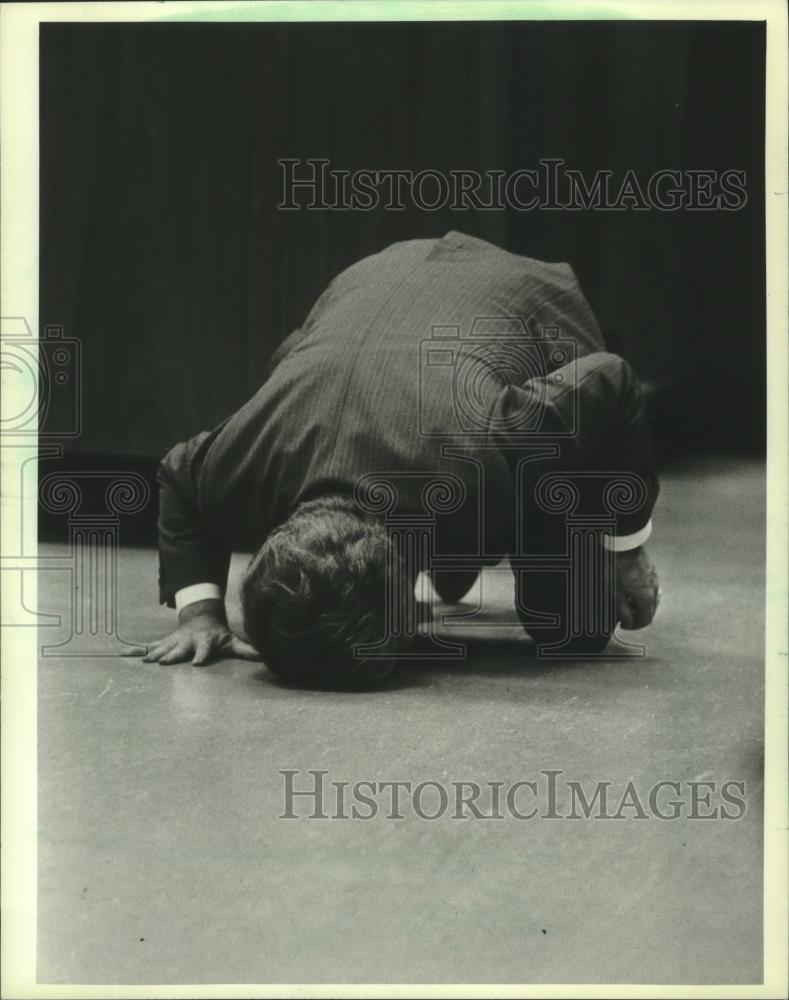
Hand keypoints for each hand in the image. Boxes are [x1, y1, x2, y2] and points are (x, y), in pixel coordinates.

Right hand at [125, 599, 260, 665]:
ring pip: (162, 648)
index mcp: (205, 642)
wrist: (201, 619)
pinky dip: (136, 650)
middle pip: (179, 649)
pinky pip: (148, 647)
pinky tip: (122, 654)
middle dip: (171, 656)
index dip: (202, 655)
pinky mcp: (164, 643)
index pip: (204, 649)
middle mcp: (187, 641)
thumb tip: (265, 656)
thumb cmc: (219, 635)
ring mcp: (174, 641)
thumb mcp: (232, 641)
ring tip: (142, 661)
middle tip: (162, 663)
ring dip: (152, 655)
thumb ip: (246, 650)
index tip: (197, 664)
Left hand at [614, 546, 660, 629]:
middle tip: (625, 616)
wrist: (623, 544)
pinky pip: (649, 585)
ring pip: (651, 597)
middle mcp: (654, 589)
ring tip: (626, 602)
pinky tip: (630, 587)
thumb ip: (623, 611)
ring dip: (640, 603)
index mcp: (647, 598)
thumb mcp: (615, 594)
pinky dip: (641, 591)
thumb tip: (628, 622)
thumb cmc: (617, 568)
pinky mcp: (650, 568)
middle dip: (637, 616)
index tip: (623, 625)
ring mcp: (654, 577)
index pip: (646, 620)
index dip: (634, 626)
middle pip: (650, 610)